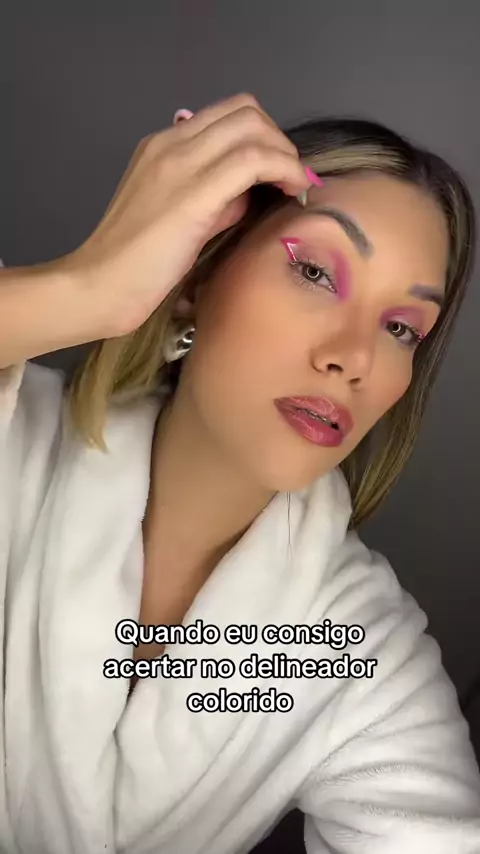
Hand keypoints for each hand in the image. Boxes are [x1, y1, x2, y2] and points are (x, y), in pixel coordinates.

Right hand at [64, 93, 314, 337]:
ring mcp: (181, 162)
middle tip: (290, 179)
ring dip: (285, 154)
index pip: (226, 115)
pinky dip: (284, 169)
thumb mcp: (179, 220)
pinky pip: (253, 160)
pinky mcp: (195, 192)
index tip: (278, 172)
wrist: (99, 285)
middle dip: (278, 140)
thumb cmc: (135, 266)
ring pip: (253, 127)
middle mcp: (171, 143)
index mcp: (162, 146)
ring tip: (294, 188)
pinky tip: (293, 193)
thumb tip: (248, 194)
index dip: (263, 137)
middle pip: (245, 110)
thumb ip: (215, 201)